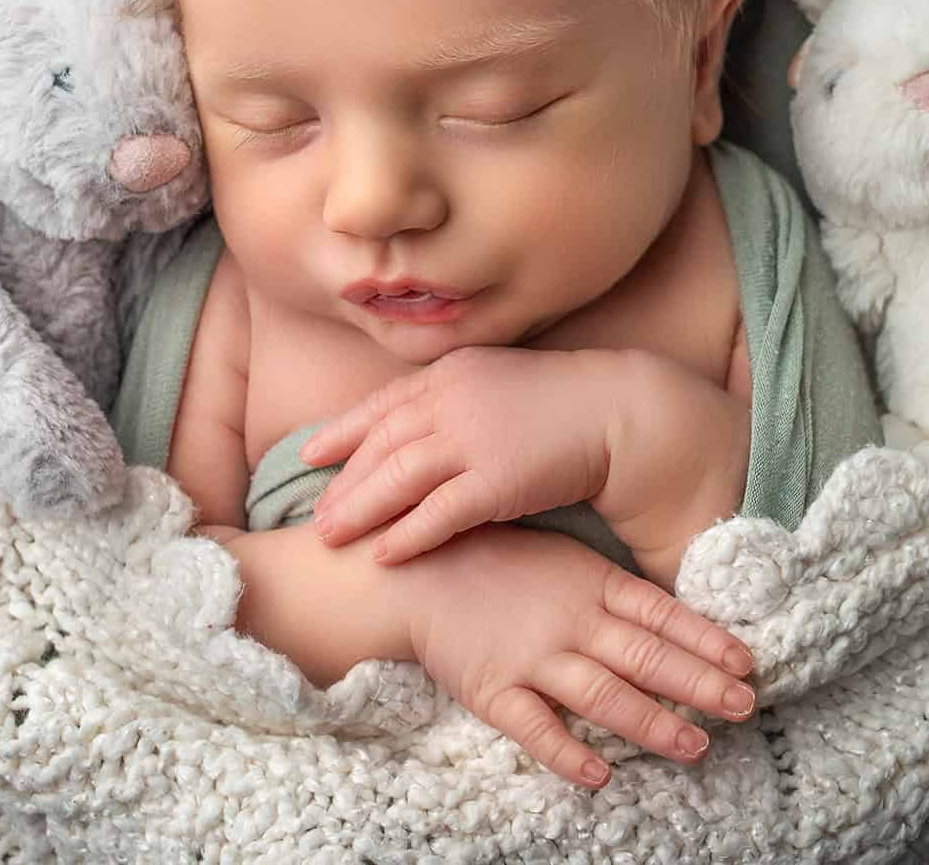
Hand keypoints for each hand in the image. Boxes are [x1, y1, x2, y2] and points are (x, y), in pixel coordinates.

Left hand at [303, 346, 626, 564]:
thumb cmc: (562, 403)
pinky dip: (406, 534)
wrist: (619, 413)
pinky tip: (383, 555)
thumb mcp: (496, 381)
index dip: (341, 430)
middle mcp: (453, 400)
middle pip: (380, 445)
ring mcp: (473, 439)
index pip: (382, 405)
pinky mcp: (497, 479)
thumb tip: (417, 424)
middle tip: (315, 513)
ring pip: (397, 479)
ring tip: (331, 536)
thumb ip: (455, 397)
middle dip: (343, 480)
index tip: (308, 453)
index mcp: (451, 373)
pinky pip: (439, 513)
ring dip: (359, 509)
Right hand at [400, 524, 758, 787]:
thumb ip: (607, 587)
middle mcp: (568, 619)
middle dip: (699, 685)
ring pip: (603, 695)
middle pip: (645, 656)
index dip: (706, 638)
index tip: (746, 663)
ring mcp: (530, 656)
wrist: (410, 567)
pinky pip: (535, 728)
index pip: (661, 613)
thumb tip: (666, 617)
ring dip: (652, 724)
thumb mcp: (559, 556)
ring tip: (695, 748)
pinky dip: (569, 753)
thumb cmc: (491, 556)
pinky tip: (601, 775)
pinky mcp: (492, 689)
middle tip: (744, 708)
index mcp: (589, 581)